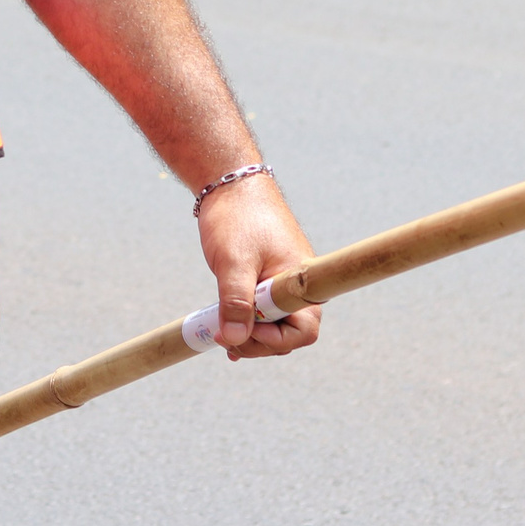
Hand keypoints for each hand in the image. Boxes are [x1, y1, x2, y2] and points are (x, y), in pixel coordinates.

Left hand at [196, 176, 321, 359]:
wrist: (231, 184)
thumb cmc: (238, 217)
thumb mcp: (233, 262)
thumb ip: (236, 302)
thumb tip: (235, 340)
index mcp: (301, 283)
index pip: (304, 332)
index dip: (273, 341)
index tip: (242, 331)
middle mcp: (297, 287)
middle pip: (287, 335)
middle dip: (256, 341)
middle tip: (223, 336)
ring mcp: (282, 284)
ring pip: (273, 325)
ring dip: (248, 334)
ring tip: (221, 333)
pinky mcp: (267, 280)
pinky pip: (262, 312)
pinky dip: (245, 323)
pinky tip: (228, 331)